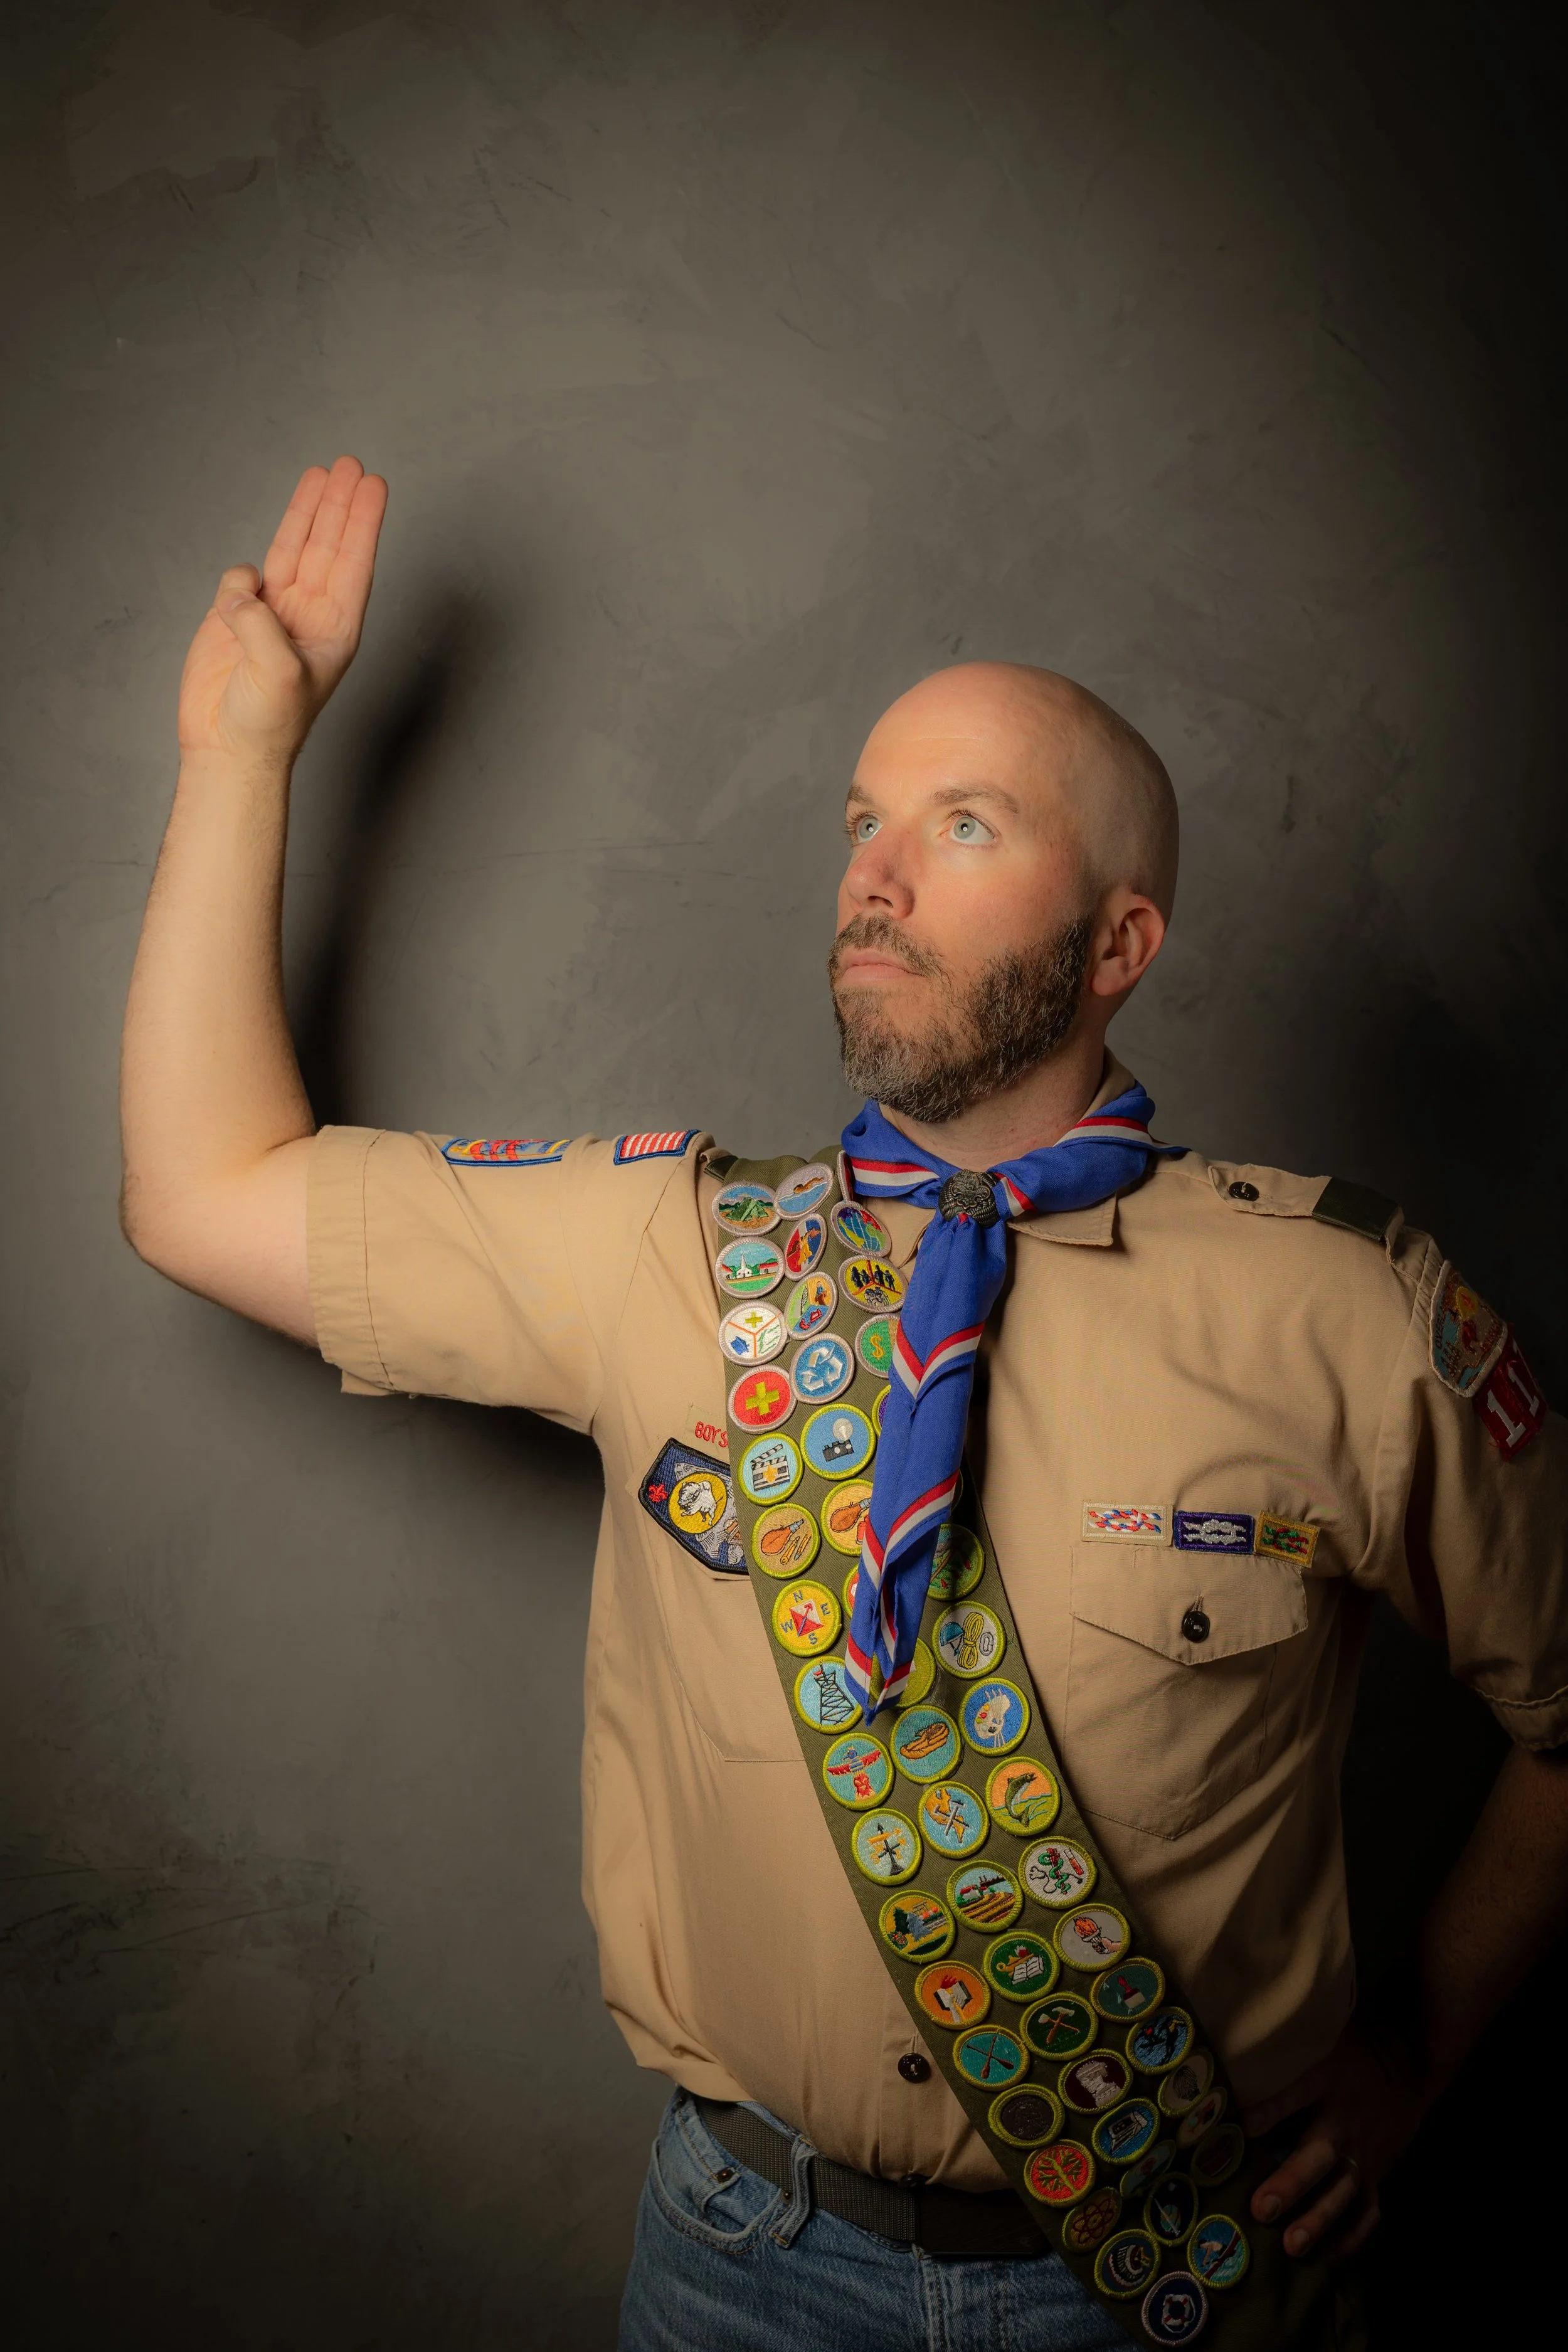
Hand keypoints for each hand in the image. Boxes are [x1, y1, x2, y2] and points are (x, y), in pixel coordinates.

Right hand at [177, 455, 388, 765]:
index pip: (354, 563)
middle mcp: (310, 614)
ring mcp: (275, 612)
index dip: (363, 522)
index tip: (373, 484)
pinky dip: (238, 578)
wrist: (226, 748)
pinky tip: (237, 598)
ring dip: (307, 511)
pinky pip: (240, 578)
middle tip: (351, 464)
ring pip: (294, 547)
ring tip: (321, 472)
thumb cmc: (267, 724)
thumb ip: (261, 624)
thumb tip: (242, 591)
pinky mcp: (237, 615)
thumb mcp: (278, 673)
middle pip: (329, 545)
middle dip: (340, 503)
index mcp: (336, 629)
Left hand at [1242, 2024, 1428, 2261]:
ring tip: (1293, 2247)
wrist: (1411, 2061)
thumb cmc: (1353, 2052)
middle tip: (1263, 2209)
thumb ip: (1284, 2065)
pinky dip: (1352, 2236)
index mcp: (1328, 2082)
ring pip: (1344, 2191)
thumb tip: (1231, 2077)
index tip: (1237, 2129)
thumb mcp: (1320, 2046)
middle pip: (1319, 2154)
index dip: (1267, 2112)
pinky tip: (1329, 2257)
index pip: (1294, 2095)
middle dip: (1292, 2183)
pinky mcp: (1380, 2172)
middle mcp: (1346, 2122)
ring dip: (1320, 2220)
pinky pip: (1369, 2210)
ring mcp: (1366, 2151)